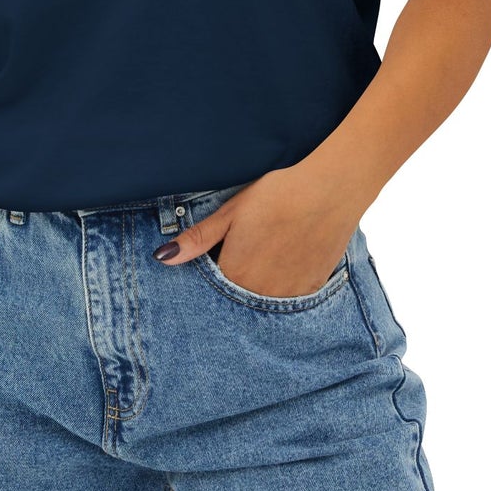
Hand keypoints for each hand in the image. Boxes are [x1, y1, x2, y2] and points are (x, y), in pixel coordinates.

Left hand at [153, 165, 364, 297]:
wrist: (328, 190)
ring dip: (260, 285)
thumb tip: (162, 258)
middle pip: (238, 297)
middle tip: (249, 250)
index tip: (221, 255)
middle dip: (235, 281)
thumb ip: (197, 239)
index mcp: (235, 273)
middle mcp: (260, 292)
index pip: (212, 289)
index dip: (215, 271)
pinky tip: (288, 259)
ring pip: (264, 300)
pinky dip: (284, 285)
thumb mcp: (231, 212)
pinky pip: (290, 299)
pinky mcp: (312, 289)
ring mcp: (289, 295)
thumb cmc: (276, 195)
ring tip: (269, 253)